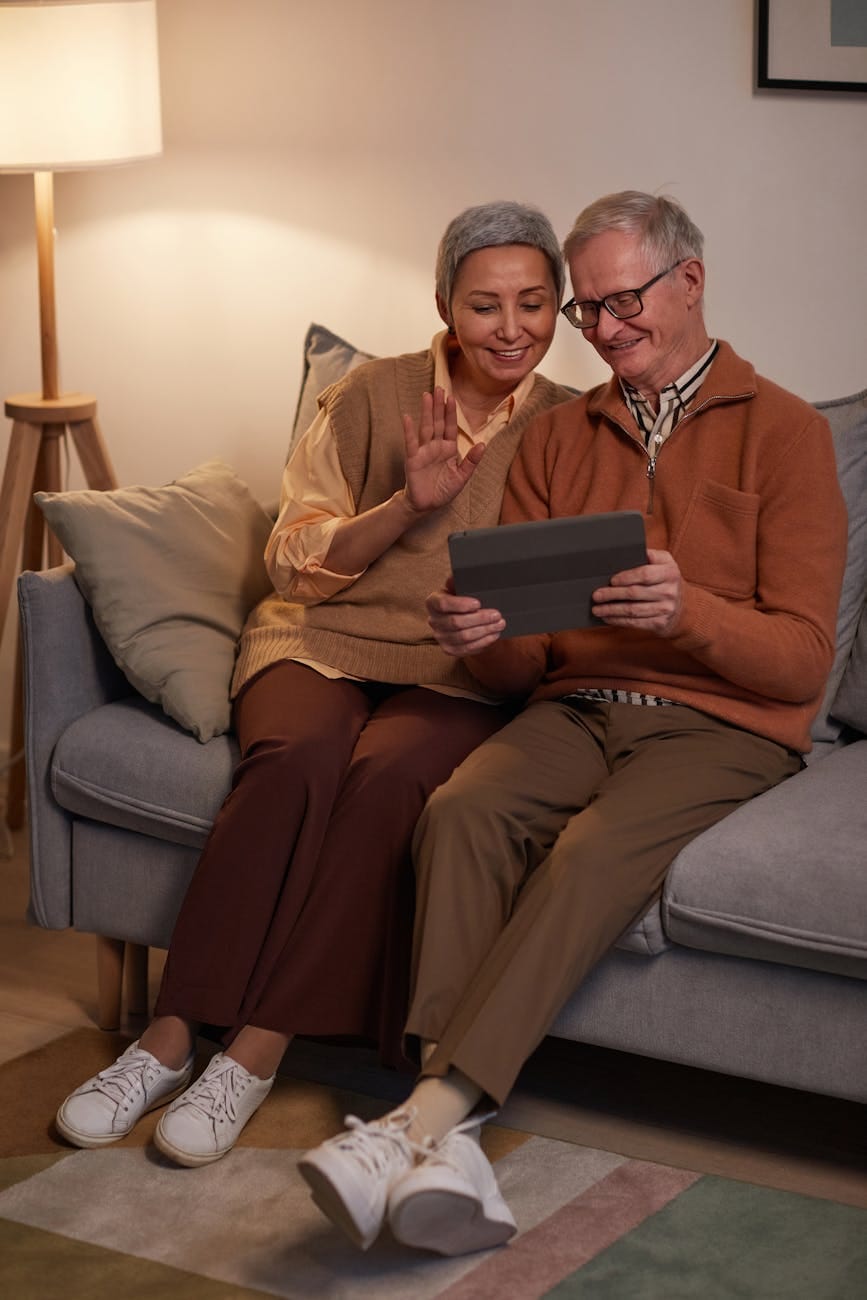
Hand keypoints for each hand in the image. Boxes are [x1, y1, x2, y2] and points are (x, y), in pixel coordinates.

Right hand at [402, 388, 484, 513]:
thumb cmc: (443, 490)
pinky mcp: (413, 459)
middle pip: (438, 422)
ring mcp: (423, 451)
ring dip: (426, 412)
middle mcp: (435, 447)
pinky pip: (411, 443)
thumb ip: (471, 461)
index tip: (452, 397)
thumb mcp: (461, 477)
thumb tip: (483, 444)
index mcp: (448, 449)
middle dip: (439, 406)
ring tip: (427, 396)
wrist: (426, 505)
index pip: (450, 427)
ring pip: (426, 428)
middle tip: (439, 388)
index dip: (451, 413)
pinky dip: (409, 430)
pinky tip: (408, 417)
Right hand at [426, 577, 504, 655]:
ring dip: (484, 630)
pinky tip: (494, 634)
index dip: (461, 605)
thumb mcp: (460, 587)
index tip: (478, 603)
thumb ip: (459, 581)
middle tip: (497, 614)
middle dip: (479, 618)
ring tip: (500, 624)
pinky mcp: (449, 650)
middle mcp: (433, 620)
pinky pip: (467, 648)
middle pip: (455, 622)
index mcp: (433, 602)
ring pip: (463, 637)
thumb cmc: (463, 599)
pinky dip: (483, 642)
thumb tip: (457, 575)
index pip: (443, 604)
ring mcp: (440, 637)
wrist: (464, 618)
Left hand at [591, 548, 682, 634]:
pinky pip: (635, 623)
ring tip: (596, 609)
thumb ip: (649, 555)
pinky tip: (607, 618)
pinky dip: (618, 620)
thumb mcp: (665, 563)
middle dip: (612, 594)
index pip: (645, 574)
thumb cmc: (666, 580)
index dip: (626, 577)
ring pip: (633, 610)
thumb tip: (624, 552)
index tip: (612, 580)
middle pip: (635, 593)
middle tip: (596, 595)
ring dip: (611, 610)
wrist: (684, 607)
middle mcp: (669, 591)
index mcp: (670, 572)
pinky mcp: (660, 623)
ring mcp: (665, 609)